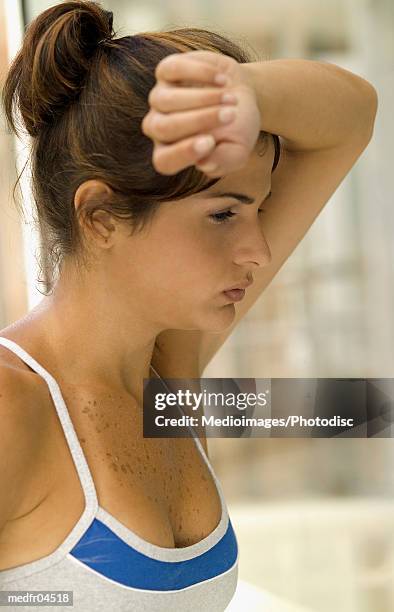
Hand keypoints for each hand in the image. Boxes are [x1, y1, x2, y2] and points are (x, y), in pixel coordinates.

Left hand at [141, 50, 260, 177]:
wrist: (243, 95)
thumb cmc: (237, 129)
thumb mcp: (239, 151)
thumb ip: (224, 161)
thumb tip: (205, 163)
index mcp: (171, 154)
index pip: (164, 161)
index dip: (183, 153)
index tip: (210, 143)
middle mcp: (158, 128)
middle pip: (163, 128)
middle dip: (199, 121)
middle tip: (230, 116)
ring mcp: (159, 98)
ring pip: (165, 100)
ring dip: (203, 98)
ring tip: (231, 99)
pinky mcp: (167, 71)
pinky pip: (173, 70)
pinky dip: (200, 73)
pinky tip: (223, 80)